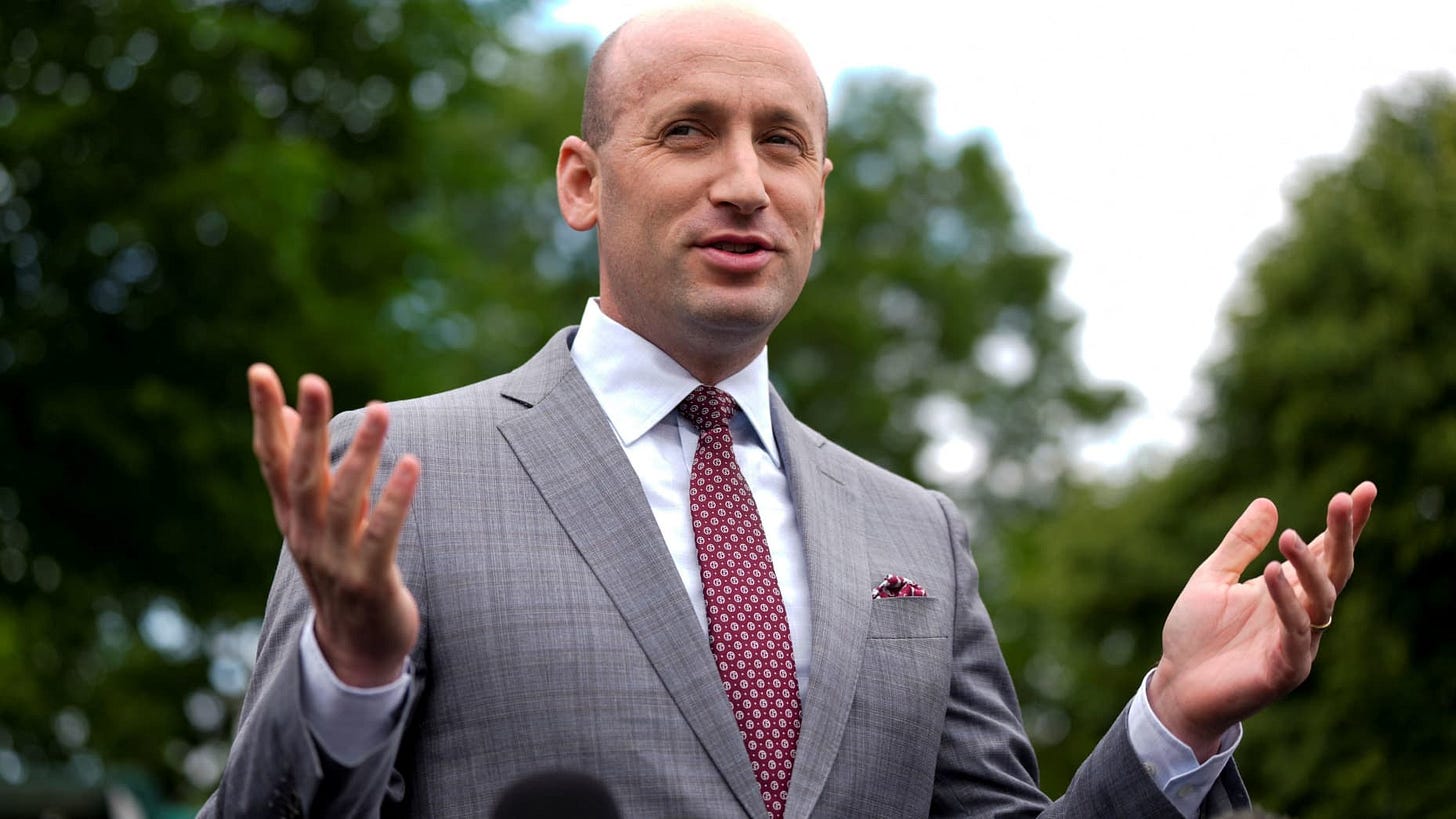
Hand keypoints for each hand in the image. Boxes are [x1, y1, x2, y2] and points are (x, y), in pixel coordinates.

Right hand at [249, 364, 420, 686]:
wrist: (355, 651)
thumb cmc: (341, 571)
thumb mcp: (317, 521)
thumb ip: (306, 470)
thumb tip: (294, 413)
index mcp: (293, 517)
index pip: (272, 459)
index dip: (266, 416)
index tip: (260, 371)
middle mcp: (306, 535)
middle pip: (303, 474)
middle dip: (308, 427)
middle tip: (313, 380)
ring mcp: (335, 561)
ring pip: (344, 500)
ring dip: (361, 453)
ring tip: (381, 409)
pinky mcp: (368, 582)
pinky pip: (381, 536)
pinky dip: (395, 500)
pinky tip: (410, 464)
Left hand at [1148, 481, 1376, 758]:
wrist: (1177, 687)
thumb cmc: (1197, 636)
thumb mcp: (1212, 578)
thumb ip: (1239, 545)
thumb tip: (1269, 503)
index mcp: (1285, 589)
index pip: (1324, 551)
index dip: (1345, 524)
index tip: (1362, 490)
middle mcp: (1300, 612)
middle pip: (1334, 570)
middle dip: (1342, 535)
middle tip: (1343, 500)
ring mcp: (1298, 641)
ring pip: (1322, 600)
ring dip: (1309, 567)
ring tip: (1290, 537)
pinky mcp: (1286, 668)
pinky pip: (1295, 632)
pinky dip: (1286, 603)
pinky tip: (1272, 574)